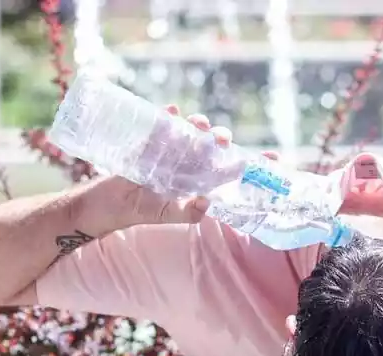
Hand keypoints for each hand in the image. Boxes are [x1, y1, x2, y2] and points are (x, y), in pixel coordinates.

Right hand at [111, 106, 279, 226]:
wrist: (108, 204)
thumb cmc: (140, 211)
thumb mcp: (167, 216)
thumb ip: (188, 213)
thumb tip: (208, 202)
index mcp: (197, 181)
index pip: (229, 169)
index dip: (250, 162)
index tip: (273, 156)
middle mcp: (188, 164)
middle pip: (212, 146)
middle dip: (221, 139)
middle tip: (222, 139)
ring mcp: (170, 151)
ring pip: (191, 132)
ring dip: (198, 125)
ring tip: (198, 124)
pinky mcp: (150, 142)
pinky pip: (163, 125)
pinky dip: (168, 117)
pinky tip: (172, 112)